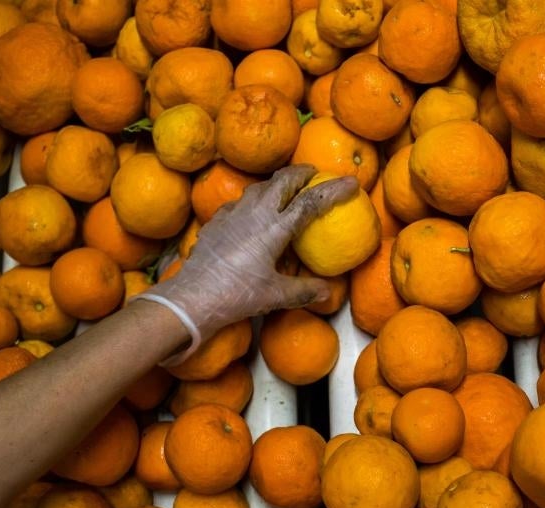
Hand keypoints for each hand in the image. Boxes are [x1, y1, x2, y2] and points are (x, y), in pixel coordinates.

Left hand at [137, 165, 359, 355]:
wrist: (193, 296)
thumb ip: (304, 290)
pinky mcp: (216, 221)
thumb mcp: (276, 296)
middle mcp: (254, 213)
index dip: (333, 190)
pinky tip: (251, 212)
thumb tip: (328, 292)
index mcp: (275, 228)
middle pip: (283, 180)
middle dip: (301, 173)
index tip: (351, 182)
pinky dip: (253, 201)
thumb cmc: (237, 294)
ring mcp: (232, 214)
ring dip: (276, 183)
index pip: (311, 201)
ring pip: (259, 187)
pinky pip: (239, 202)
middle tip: (314, 174)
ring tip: (285, 189)